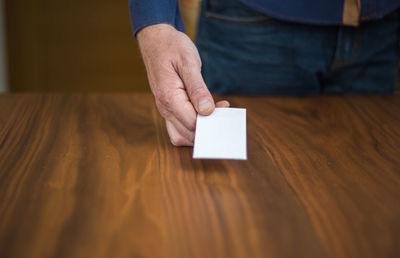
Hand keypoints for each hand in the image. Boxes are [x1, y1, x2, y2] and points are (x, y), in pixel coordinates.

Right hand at [137, 24, 228, 145]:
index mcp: (169, 97)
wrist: (155, 40)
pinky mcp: (168, 108)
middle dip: (208, 128)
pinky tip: (205, 113)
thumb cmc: (172, 47)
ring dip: (200, 131)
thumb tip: (207, 110)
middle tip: (224, 111)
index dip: (210, 122)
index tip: (224, 109)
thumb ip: (197, 88)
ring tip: (215, 114)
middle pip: (188, 133)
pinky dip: (193, 127)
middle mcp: (164, 107)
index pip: (192, 123)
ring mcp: (165, 109)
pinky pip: (179, 127)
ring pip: (181, 135)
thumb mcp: (188, 62)